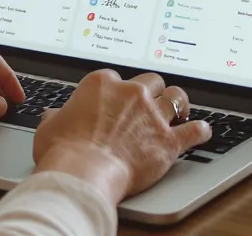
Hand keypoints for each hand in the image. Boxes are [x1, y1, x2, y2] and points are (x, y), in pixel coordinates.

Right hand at [32, 70, 210, 204]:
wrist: (83, 172)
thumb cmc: (63, 150)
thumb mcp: (49, 126)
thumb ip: (56, 116)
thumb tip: (53, 116)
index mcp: (102, 84)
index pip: (117, 79)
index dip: (118, 91)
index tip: (118, 100)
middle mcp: (131, 93)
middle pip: (151, 82)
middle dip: (151, 91)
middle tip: (150, 102)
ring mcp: (152, 115)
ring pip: (176, 98)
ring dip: (178, 103)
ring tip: (180, 108)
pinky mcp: (168, 140)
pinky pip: (194, 131)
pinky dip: (199, 131)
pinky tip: (201, 131)